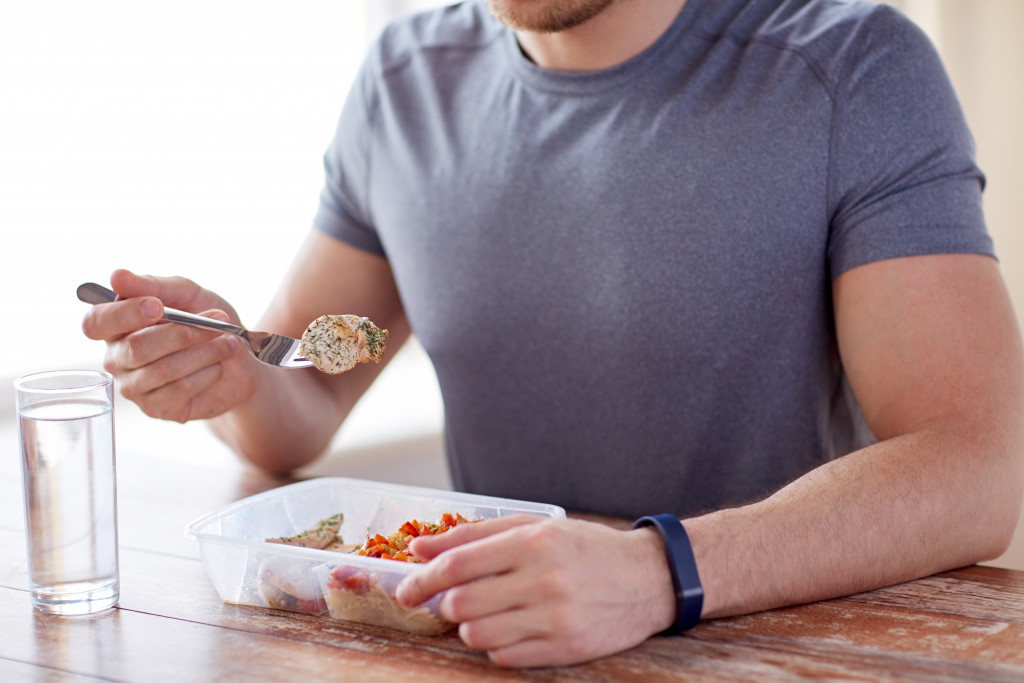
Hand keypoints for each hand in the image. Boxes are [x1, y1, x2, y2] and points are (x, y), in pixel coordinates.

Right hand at [81, 268, 259, 421]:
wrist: (239, 360)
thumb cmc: (206, 321)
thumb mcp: (186, 294)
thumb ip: (153, 285)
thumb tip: (117, 276)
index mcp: (114, 326)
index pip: (96, 323)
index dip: (124, 315)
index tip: (157, 306)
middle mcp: (117, 358)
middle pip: (137, 348)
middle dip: (184, 332)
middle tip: (219, 321)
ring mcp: (134, 387)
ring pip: (163, 369)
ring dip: (204, 352)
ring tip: (228, 343)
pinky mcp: (157, 409)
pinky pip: (180, 390)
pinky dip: (207, 373)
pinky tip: (218, 366)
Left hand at [394, 515, 675, 667]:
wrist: (648, 578)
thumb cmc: (584, 548)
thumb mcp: (535, 527)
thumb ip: (475, 536)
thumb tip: (420, 548)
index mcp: (533, 542)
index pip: (459, 564)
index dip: (423, 579)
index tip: (405, 588)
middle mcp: (544, 579)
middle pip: (462, 604)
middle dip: (446, 606)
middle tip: (451, 601)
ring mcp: (555, 618)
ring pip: (478, 635)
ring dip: (469, 627)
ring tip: (485, 614)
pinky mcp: (565, 649)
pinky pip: (504, 656)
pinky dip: (496, 645)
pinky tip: (510, 629)